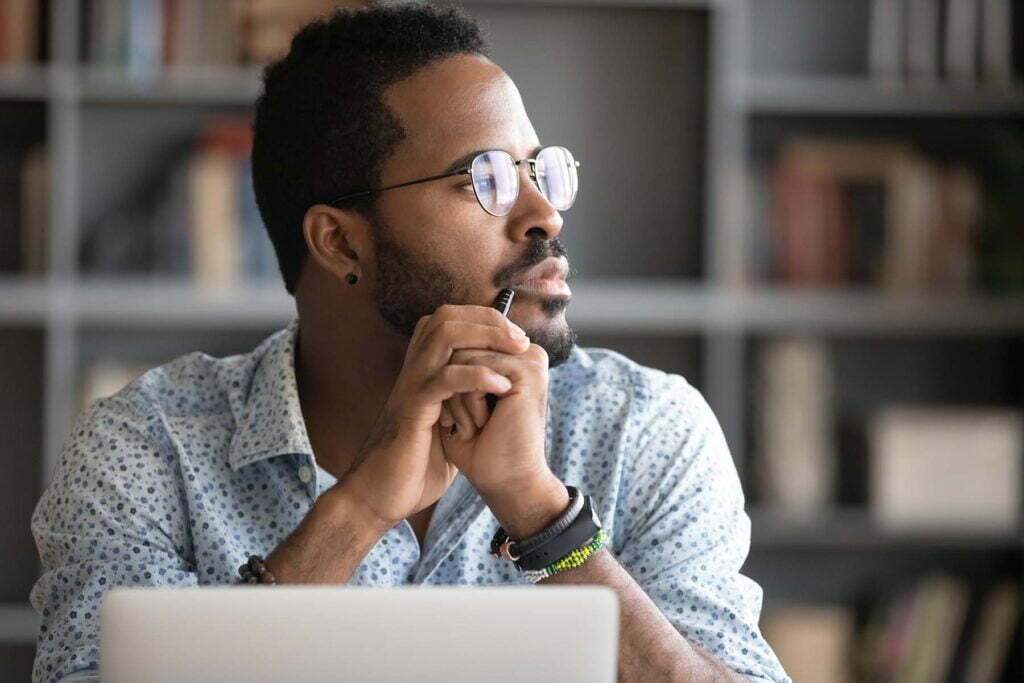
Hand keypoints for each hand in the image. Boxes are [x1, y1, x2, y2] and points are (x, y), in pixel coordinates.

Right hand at [340, 304, 530, 528]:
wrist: (380, 497)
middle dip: (488, 320)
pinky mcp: (412, 409)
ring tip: (516, 350)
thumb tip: (498, 392)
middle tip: (520, 339)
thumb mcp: (447, 427)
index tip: (516, 337)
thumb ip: (464, 404)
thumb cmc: (415, 465)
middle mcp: (413, 371)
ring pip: (444, 335)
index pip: (448, 320)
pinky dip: (477, 375)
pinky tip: (501, 386)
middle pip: (446, 317)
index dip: (483, 319)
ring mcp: (411, 386)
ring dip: (486, 336)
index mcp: (421, 373)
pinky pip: (444, 378)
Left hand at [438, 341, 555, 508]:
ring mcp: (530, 360)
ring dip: (460, 399)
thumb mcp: (462, 395)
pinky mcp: (528, 372)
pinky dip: (469, 403)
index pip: (461, 343)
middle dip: (453, 389)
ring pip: (462, 357)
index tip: (468, 413)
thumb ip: (457, 362)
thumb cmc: (479, 446)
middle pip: (460, 346)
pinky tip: (486, 423)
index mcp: (514, 356)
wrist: (503, 483)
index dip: (450, 379)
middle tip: (475, 422)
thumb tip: (442, 331)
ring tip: (481, 424)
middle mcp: (526, 353)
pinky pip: (475, 370)